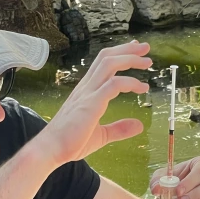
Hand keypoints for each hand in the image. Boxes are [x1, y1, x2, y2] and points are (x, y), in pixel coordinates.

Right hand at [39, 41, 151, 165]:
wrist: (52, 150)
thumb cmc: (70, 143)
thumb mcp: (101, 136)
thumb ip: (119, 129)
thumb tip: (139, 125)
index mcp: (86, 92)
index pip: (102, 64)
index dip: (119, 54)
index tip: (134, 51)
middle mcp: (86, 87)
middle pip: (106, 57)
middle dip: (128, 50)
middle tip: (145, 48)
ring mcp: (88, 93)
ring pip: (109, 63)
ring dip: (130, 59)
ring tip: (147, 62)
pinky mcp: (91, 103)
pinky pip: (114, 84)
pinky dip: (130, 83)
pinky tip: (142, 88)